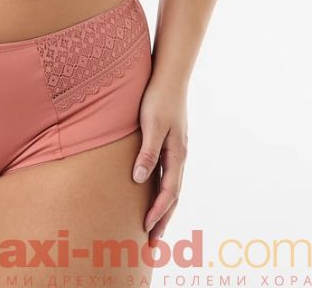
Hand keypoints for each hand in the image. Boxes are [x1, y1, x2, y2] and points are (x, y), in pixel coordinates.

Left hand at [131, 75, 187, 240]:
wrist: (169, 76)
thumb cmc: (158, 98)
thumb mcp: (151, 124)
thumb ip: (147, 152)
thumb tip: (139, 180)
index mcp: (176, 154)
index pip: (168, 192)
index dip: (157, 211)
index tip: (146, 229)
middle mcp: (179, 156)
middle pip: (173, 195)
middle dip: (163, 219)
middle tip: (153, 242)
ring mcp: (176, 151)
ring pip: (171, 186)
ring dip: (163, 208)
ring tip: (153, 226)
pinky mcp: (170, 144)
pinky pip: (167, 174)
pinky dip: (162, 191)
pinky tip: (152, 194)